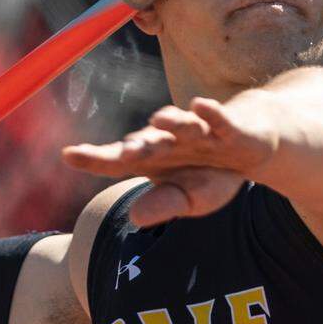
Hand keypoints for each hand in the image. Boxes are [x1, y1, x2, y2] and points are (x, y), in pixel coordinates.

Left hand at [62, 96, 273, 226]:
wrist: (254, 144)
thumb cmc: (213, 172)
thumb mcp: (191, 198)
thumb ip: (164, 205)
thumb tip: (134, 218)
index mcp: (154, 158)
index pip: (119, 160)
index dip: (95, 158)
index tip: (68, 154)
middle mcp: (171, 140)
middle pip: (150, 143)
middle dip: (137, 147)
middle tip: (123, 151)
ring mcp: (199, 131)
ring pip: (182, 125)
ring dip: (172, 122)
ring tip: (158, 119)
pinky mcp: (229, 127)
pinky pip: (219, 120)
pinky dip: (212, 114)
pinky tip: (201, 106)